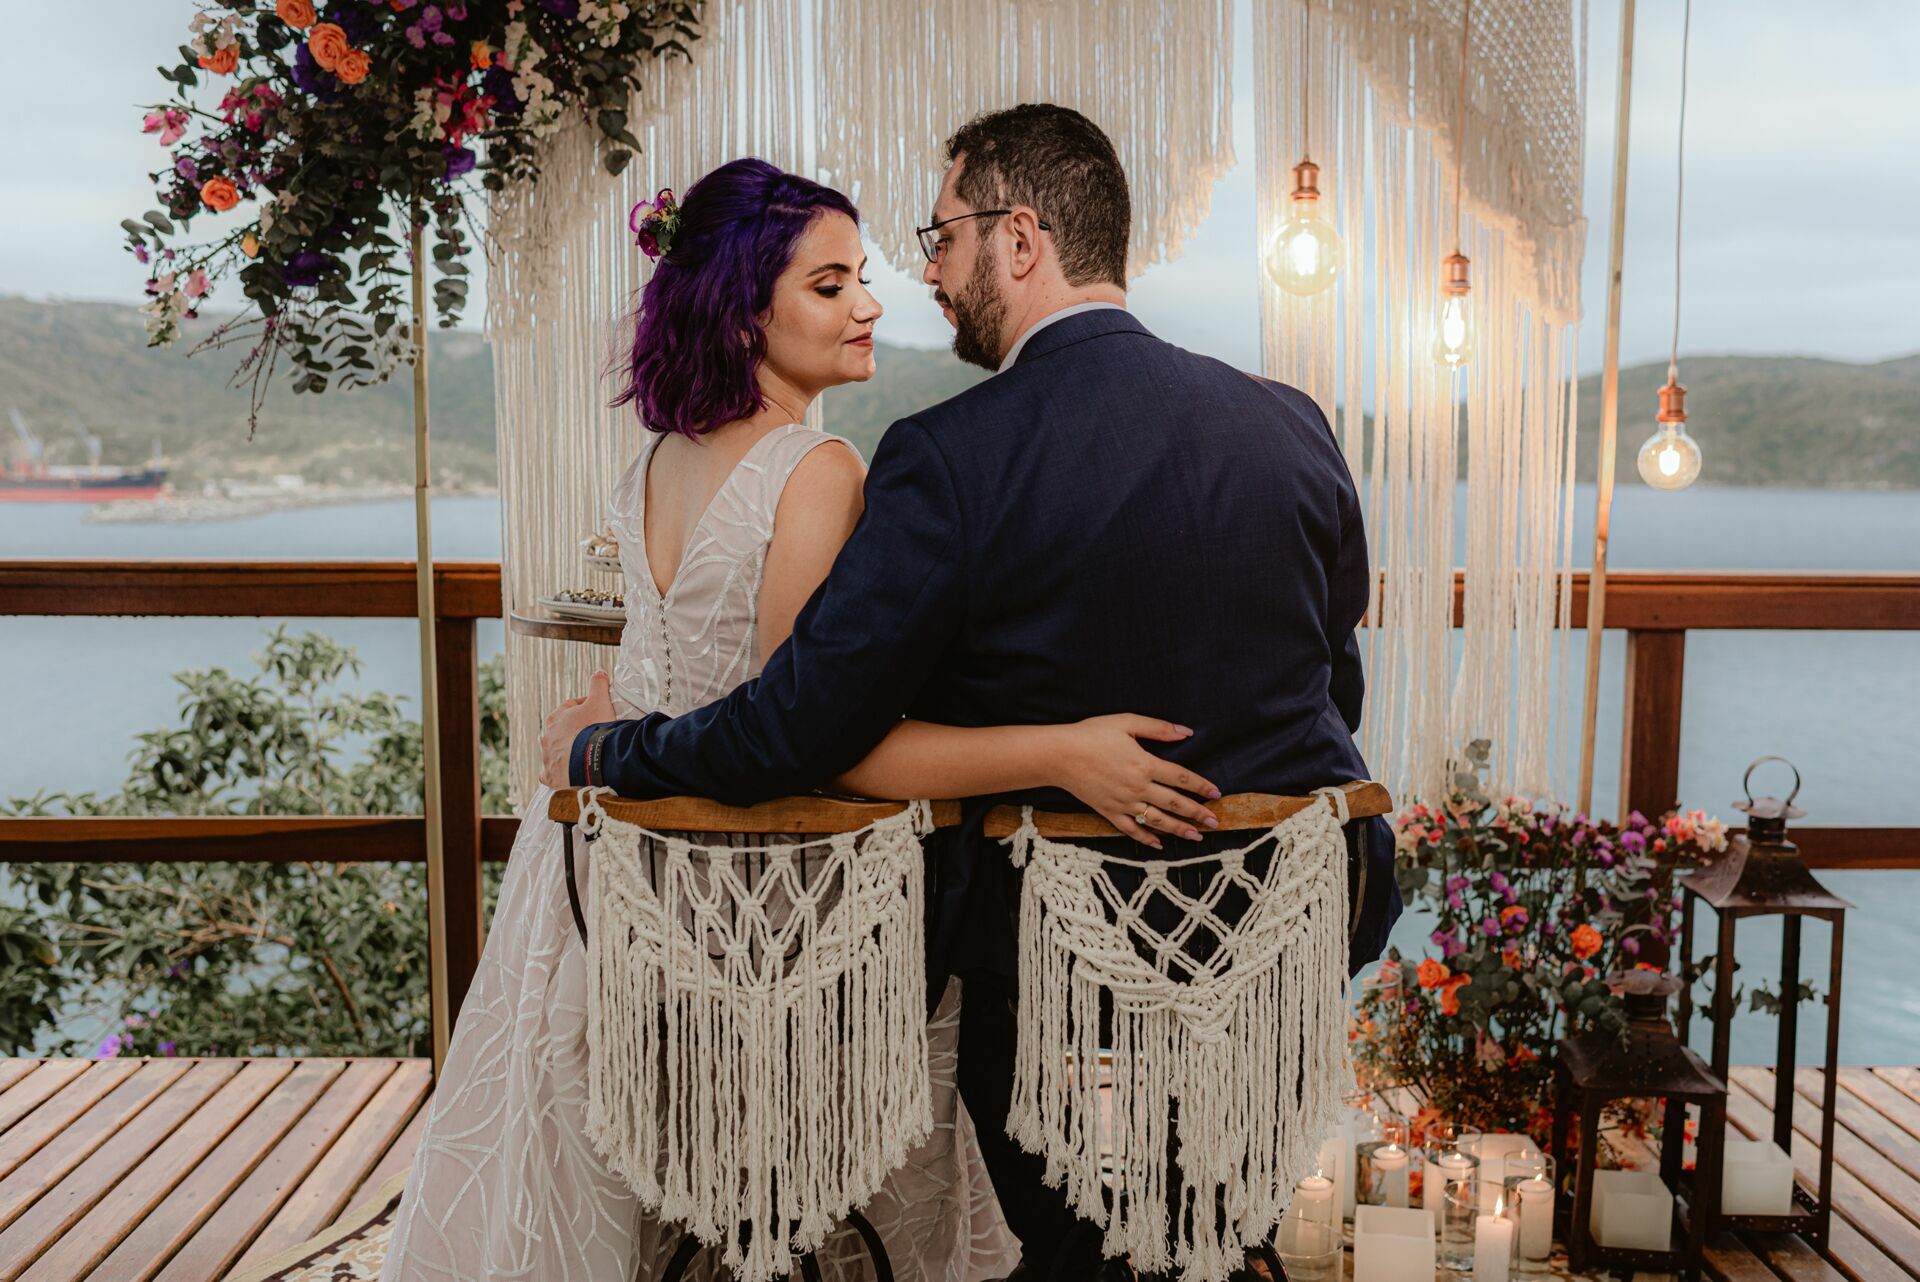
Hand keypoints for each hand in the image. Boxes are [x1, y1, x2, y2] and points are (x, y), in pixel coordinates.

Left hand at [539, 670, 616, 788]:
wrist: (591, 760)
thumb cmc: (594, 730)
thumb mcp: (600, 701)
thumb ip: (598, 685)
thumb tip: (599, 672)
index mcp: (556, 718)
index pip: (569, 707)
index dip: (585, 707)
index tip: (597, 710)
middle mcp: (547, 737)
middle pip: (561, 730)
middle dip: (574, 730)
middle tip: (592, 733)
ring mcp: (548, 757)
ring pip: (554, 752)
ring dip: (566, 751)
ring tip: (583, 754)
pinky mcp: (551, 776)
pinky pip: (549, 774)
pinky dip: (555, 774)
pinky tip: (564, 774)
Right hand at [1049, 715, 1220, 850]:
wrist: (1059, 755)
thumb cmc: (1092, 734)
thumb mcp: (1126, 722)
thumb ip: (1158, 728)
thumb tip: (1186, 731)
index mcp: (1145, 764)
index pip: (1181, 778)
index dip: (1201, 786)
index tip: (1216, 793)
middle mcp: (1138, 787)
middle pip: (1175, 803)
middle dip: (1197, 813)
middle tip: (1215, 822)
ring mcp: (1124, 803)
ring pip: (1158, 820)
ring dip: (1179, 830)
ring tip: (1196, 836)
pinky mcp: (1109, 812)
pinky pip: (1132, 830)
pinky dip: (1147, 839)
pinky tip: (1160, 845)